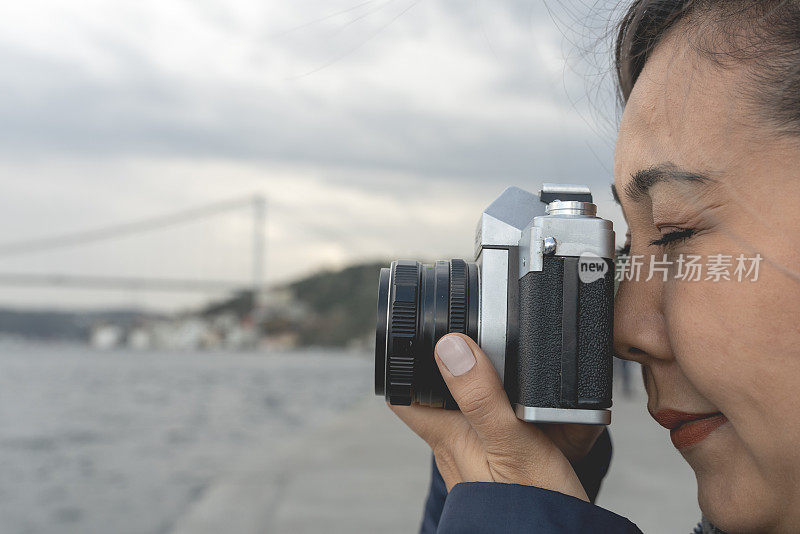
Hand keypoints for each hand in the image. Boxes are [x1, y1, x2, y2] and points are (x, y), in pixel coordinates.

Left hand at [389, 333, 602, 499]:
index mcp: (448, 435)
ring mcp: (477, 456)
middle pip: (438, 396)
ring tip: (504, 363)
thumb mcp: (511, 441)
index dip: (404, 363)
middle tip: (473, 338)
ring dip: (483, 386)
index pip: (405, 395)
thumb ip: (481, 397)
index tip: (417, 335)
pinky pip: (494, 426)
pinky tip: (529, 406)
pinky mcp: (501, 465)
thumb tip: (449, 346)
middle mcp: (456, 446)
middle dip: (451, 367)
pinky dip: (508, 409)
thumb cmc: (531, 502)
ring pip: (469, 409)